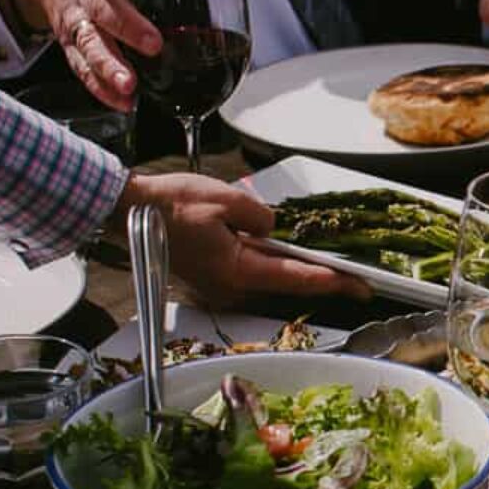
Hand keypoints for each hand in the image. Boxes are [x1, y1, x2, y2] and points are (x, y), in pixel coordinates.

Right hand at [9, 0, 252, 111]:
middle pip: (99, 7)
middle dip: (124, 26)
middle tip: (152, 45)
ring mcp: (75, 16)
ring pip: (87, 42)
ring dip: (107, 66)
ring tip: (129, 86)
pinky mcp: (72, 42)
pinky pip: (81, 67)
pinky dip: (100, 87)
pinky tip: (122, 102)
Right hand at [118, 174, 369, 307]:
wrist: (127, 212)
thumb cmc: (170, 205)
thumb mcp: (226, 199)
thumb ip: (260, 216)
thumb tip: (272, 228)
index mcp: (236, 270)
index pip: (297, 277)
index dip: (333, 282)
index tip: (361, 288)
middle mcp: (231, 285)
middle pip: (287, 281)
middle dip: (323, 278)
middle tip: (358, 280)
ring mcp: (221, 282)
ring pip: (270, 275)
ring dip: (298, 269)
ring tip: (334, 269)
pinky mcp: (213, 274)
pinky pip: (252, 268)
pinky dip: (273, 261)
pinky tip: (289, 253)